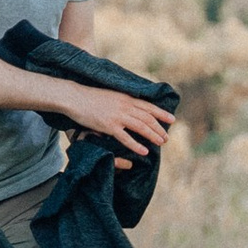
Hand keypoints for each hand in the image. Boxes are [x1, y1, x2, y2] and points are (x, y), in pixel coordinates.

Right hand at [56, 82, 172, 158]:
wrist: (75, 97)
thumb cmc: (90, 98)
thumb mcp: (111, 96)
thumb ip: (122, 102)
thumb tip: (131, 108)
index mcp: (126, 98)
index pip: (149, 106)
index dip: (161, 113)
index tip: (172, 119)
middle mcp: (125, 106)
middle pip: (148, 118)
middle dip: (159, 128)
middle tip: (166, 137)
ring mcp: (118, 116)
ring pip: (141, 127)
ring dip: (153, 135)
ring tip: (161, 143)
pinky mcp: (109, 125)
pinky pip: (126, 138)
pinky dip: (137, 145)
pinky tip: (144, 152)